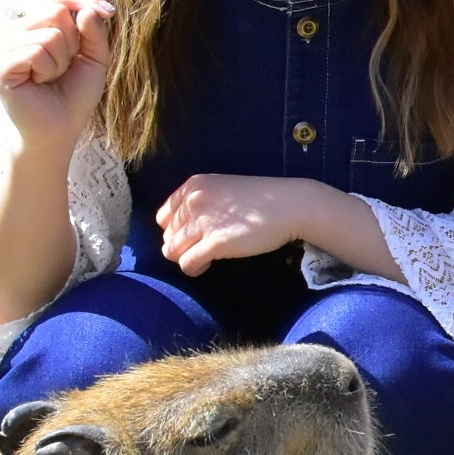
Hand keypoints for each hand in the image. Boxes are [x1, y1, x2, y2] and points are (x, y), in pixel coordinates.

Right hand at [0, 0, 114, 155]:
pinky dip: (48, 69)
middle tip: (62, 68)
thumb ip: (95, 32)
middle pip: (56, 11)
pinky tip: (38, 83)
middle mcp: (14, 30)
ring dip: (60, 60)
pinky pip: (37, 50)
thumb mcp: (94, 60)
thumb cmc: (73, 96)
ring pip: (50, 33)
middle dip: (72, 43)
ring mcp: (2, 46)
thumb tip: (86, 10)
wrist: (58, 130)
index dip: (83, 0)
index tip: (109, 12)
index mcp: (34, 25)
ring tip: (49, 78)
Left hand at [157, 174, 315, 275]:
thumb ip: (200, 203)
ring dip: (186, 258)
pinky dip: (194, 268)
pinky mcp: (215, 242)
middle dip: (182, 246)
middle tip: (203, 248)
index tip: (194, 235)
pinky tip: (209, 264)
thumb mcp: (222, 189)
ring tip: (205, 257)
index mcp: (192, 186)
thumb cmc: (260, 199)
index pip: (163, 217)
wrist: (290, 205)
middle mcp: (193, 201)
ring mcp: (203, 222)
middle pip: (167, 236)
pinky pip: (187, 263)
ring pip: (171, 251)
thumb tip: (184, 230)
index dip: (175, 230)